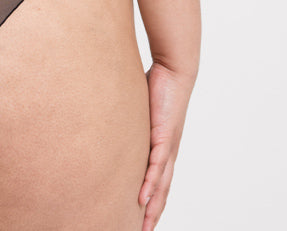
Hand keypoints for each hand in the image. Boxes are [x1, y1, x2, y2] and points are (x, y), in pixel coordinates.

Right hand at [139, 61, 195, 229]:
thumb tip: (111, 118)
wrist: (176, 71)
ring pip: (161, 185)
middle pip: (161, 192)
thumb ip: (130, 118)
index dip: (152, 203)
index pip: (159, 183)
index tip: (143, 219)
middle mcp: (168, 153)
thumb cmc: (159, 86)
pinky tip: (143, 198)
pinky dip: (150, 184)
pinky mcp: (164, 136)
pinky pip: (157, 165)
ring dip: (153, 208)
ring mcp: (168, 146)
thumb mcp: (140, 109)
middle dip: (153, 215)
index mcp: (163, 148)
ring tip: (144, 226)